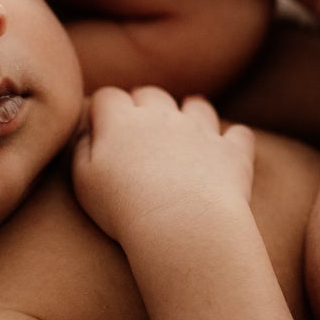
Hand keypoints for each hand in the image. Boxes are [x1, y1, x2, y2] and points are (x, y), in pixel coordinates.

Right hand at [71, 88, 255, 248]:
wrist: (181, 224)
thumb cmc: (123, 208)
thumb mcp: (84, 182)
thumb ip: (80, 150)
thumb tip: (87, 132)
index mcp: (122, 121)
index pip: (109, 97)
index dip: (104, 109)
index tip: (102, 126)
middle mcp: (163, 116)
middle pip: (151, 95)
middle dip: (143, 105)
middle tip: (140, 128)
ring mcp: (201, 131)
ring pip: (196, 106)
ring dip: (190, 113)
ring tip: (187, 130)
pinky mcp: (231, 152)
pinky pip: (238, 135)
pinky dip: (233, 139)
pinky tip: (228, 148)